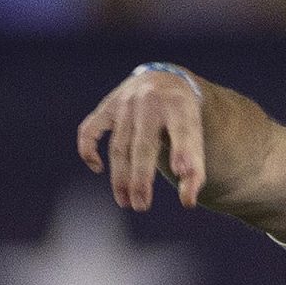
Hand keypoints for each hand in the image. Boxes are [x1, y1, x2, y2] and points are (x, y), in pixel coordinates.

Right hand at [77, 67, 205, 210]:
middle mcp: (151, 102)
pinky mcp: (107, 106)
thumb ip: (195, 168)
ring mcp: (126, 102)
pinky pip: (90, 130)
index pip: (183, 131)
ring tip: (125, 202)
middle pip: (144, 146)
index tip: (183, 174)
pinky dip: (89, 150)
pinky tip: (98, 169)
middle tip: (141, 206)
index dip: (184, 151)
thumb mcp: (196, 134)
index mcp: (180, 106)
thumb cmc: (183, 117)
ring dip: (119, 177)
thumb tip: (188, 202)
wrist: (164, 78)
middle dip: (141, 179)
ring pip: (119, 146)